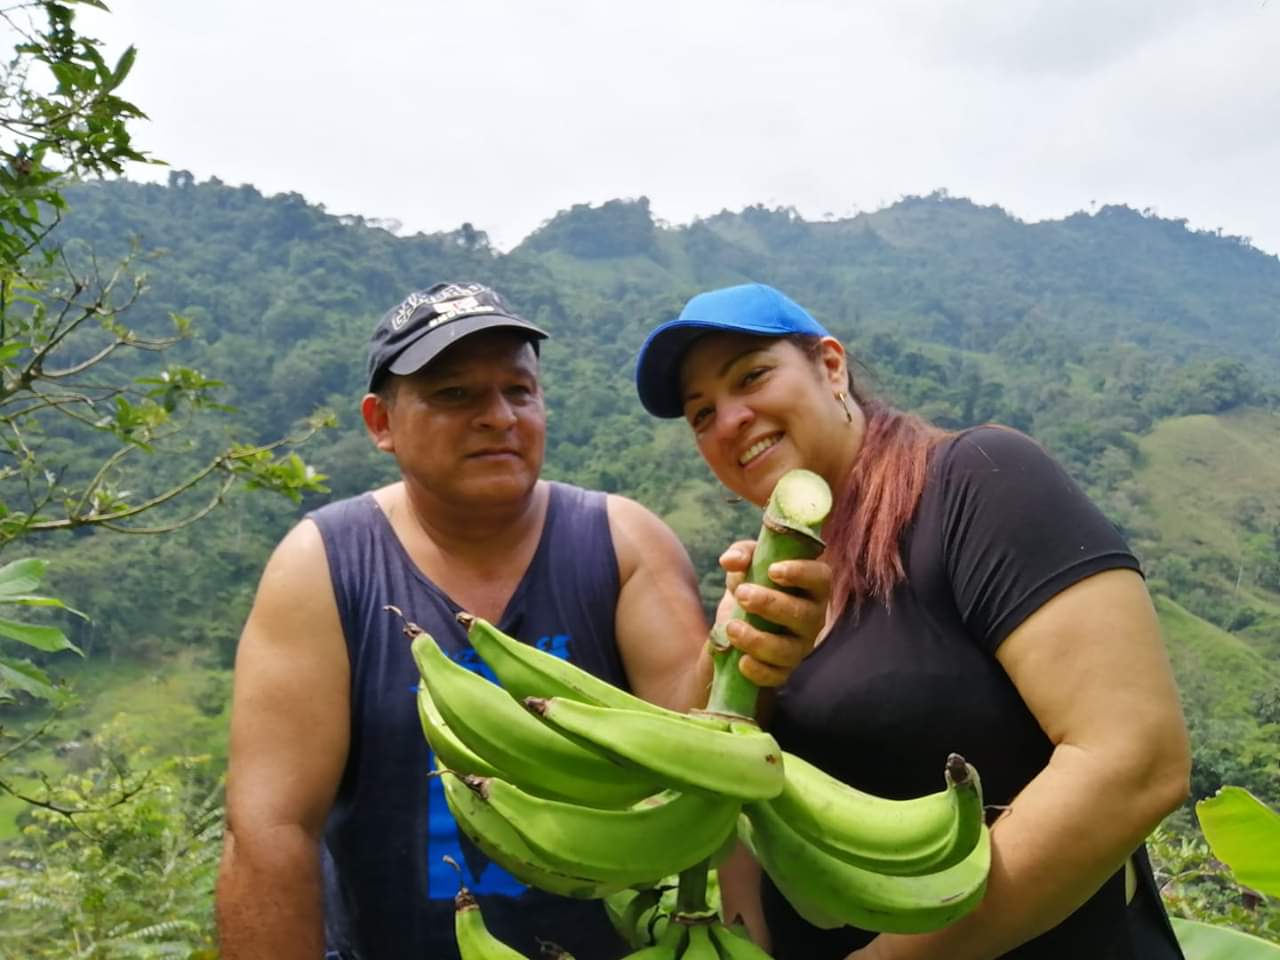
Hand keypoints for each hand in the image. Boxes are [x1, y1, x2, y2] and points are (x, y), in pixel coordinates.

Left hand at [715, 540, 830, 685]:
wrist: (736, 623)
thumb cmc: (752, 584)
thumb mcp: (746, 564)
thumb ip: (741, 555)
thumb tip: (730, 561)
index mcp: (810, 587)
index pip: (821, 578)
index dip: (801, 573)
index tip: (773, 570)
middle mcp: (812, 618)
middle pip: (803, 614)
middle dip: (771, 604)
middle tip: (742, 594)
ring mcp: (799, 646)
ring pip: (788, 649)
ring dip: (758, 640)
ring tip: (732, 628)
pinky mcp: (783, 670)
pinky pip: (776, 676)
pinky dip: (759, 671)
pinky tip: (741, 661)